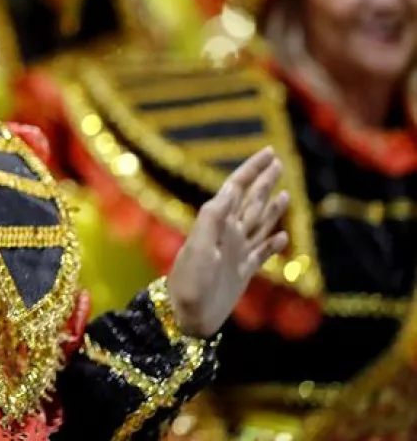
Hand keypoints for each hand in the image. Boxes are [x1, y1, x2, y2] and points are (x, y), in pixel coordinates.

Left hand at [167, 147, 289, 337]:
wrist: (185, 316)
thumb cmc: (189, 283)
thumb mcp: (199, 248)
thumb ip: (213, 219)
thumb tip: (230, 191)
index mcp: (218, 223)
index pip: (238, 188)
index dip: (252, 169)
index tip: (270, 152)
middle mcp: (229, 234)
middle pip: (251, 200)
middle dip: (264, 180)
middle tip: (278, 161)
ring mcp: (236, 253)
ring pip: (259, 224)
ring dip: (271, 208)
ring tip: (284, 193)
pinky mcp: (242, 273)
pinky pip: (261, 253)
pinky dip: (273, 244)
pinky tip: (282, 237)